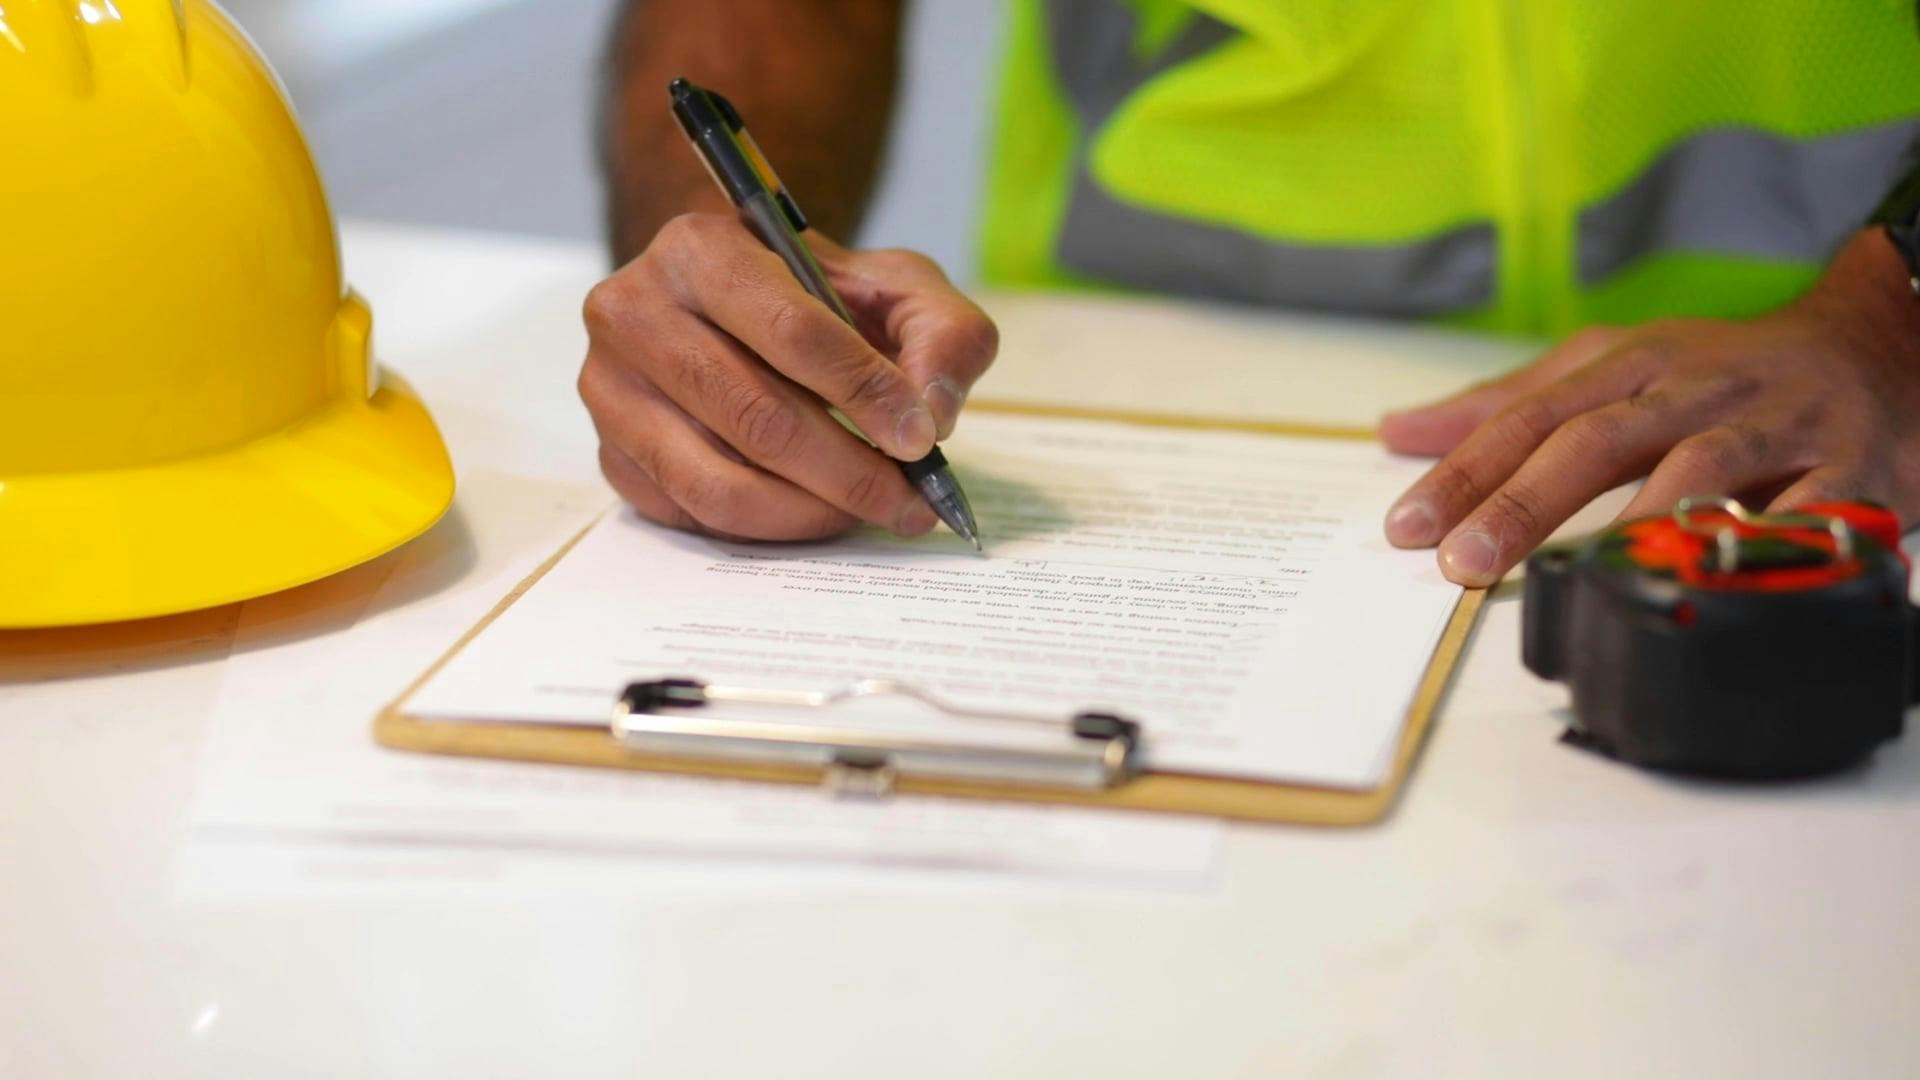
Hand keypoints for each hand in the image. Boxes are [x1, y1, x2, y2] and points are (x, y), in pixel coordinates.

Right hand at [579, 213, 996, 539]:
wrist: (734, 308)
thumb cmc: (817, 297)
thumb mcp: (897, 286)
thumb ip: (942, 334)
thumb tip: (932, 414)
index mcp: (699, 249)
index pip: (789, 330)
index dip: (863, 392)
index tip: (920, 439)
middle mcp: (632, 313)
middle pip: (755, 416)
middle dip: (848, 471)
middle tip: (910, 502)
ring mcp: (610, 391)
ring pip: (719, 483)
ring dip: (810, 512)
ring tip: (868, 511)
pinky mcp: (612, 456)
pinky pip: (694, 516)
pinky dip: (767, 528)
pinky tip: (813, 511)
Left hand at [1378, 230, 1919, 585]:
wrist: (1879, 347)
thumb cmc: (1721, 372)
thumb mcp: (1613, 368)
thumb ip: (1507, 404)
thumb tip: (1401, 432)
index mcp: (1635, 366)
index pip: (1534, 418)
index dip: (1468, 470)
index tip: (1408, 525)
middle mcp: (1699, 390)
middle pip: (1599, 440)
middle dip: (1526, 501)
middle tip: (1465, 558)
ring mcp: (1777, 427)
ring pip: (1700, 469)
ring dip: (1634, 523)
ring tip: (1579, 573)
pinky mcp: (1853, 467)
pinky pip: (1813, 509)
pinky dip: (1774, 541)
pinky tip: (1724, 573)